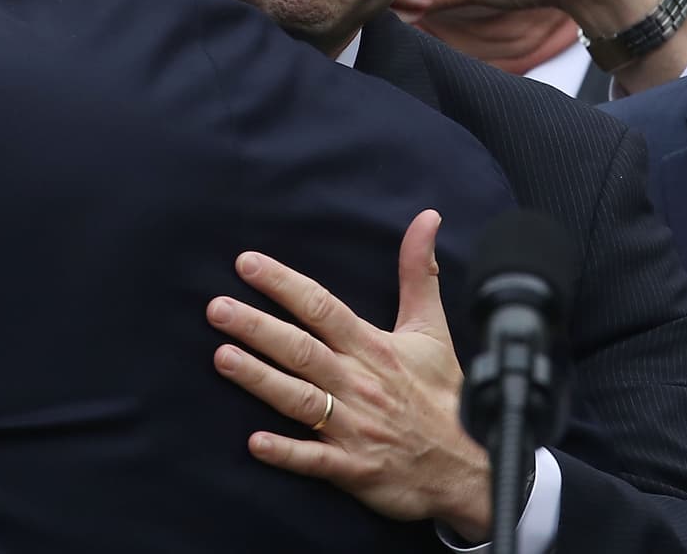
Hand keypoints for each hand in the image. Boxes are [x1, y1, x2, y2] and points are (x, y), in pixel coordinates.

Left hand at [207, 210, 492, 541]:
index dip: (284, 284)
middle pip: (302, 349)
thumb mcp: (431, 328)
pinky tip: (254, 443)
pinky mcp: (354, 468)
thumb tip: (426, 218)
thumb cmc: (441, 393)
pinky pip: (315, 460)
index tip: (246, 263)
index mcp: (373, 347)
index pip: (322, 307)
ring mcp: (354, 427)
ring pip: (300, 399)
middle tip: (216, 308)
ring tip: (222, 357)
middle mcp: (359, 383)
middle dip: (257, 327)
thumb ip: (418, 272)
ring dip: (260, 379)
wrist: (470, 466)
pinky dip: (286, 452)